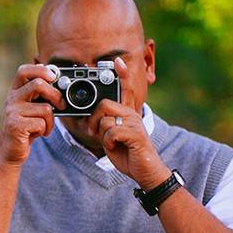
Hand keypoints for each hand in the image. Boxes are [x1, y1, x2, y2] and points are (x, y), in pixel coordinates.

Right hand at [0, 64, 62, 165]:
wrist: (9, 152)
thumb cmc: (24, 130)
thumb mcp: (31, 110)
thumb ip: (41, 97)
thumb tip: (62, 86)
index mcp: (15, 92)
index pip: (24, 70)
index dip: (41, 69)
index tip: (54, 77)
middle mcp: (11, 99)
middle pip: (38, 84)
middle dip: (56, 95)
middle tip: (61, 105)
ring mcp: (12, 112)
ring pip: (45, 108)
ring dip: (51, 120)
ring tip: (45, 127)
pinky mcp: (15, 126)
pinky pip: (41, 123)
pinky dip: (45, 130)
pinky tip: (39, 134)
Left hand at [88, 57, 169, 188]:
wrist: (145, 170)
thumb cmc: (128, 153)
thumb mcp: (112, 137)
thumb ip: (103, 126)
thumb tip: (87, 121)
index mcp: (127, 112)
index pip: (125, 89)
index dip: (121, 75)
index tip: (117, 61)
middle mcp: (132, 114)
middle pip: (104, 105)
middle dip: (93, 120)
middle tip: (94, 132)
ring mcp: (134, 123)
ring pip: (106, 120)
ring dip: (101, 135)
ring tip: (109, 143)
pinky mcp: (135, 135)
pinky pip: (111, 132)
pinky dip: (108, 142)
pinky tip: (115, 147)